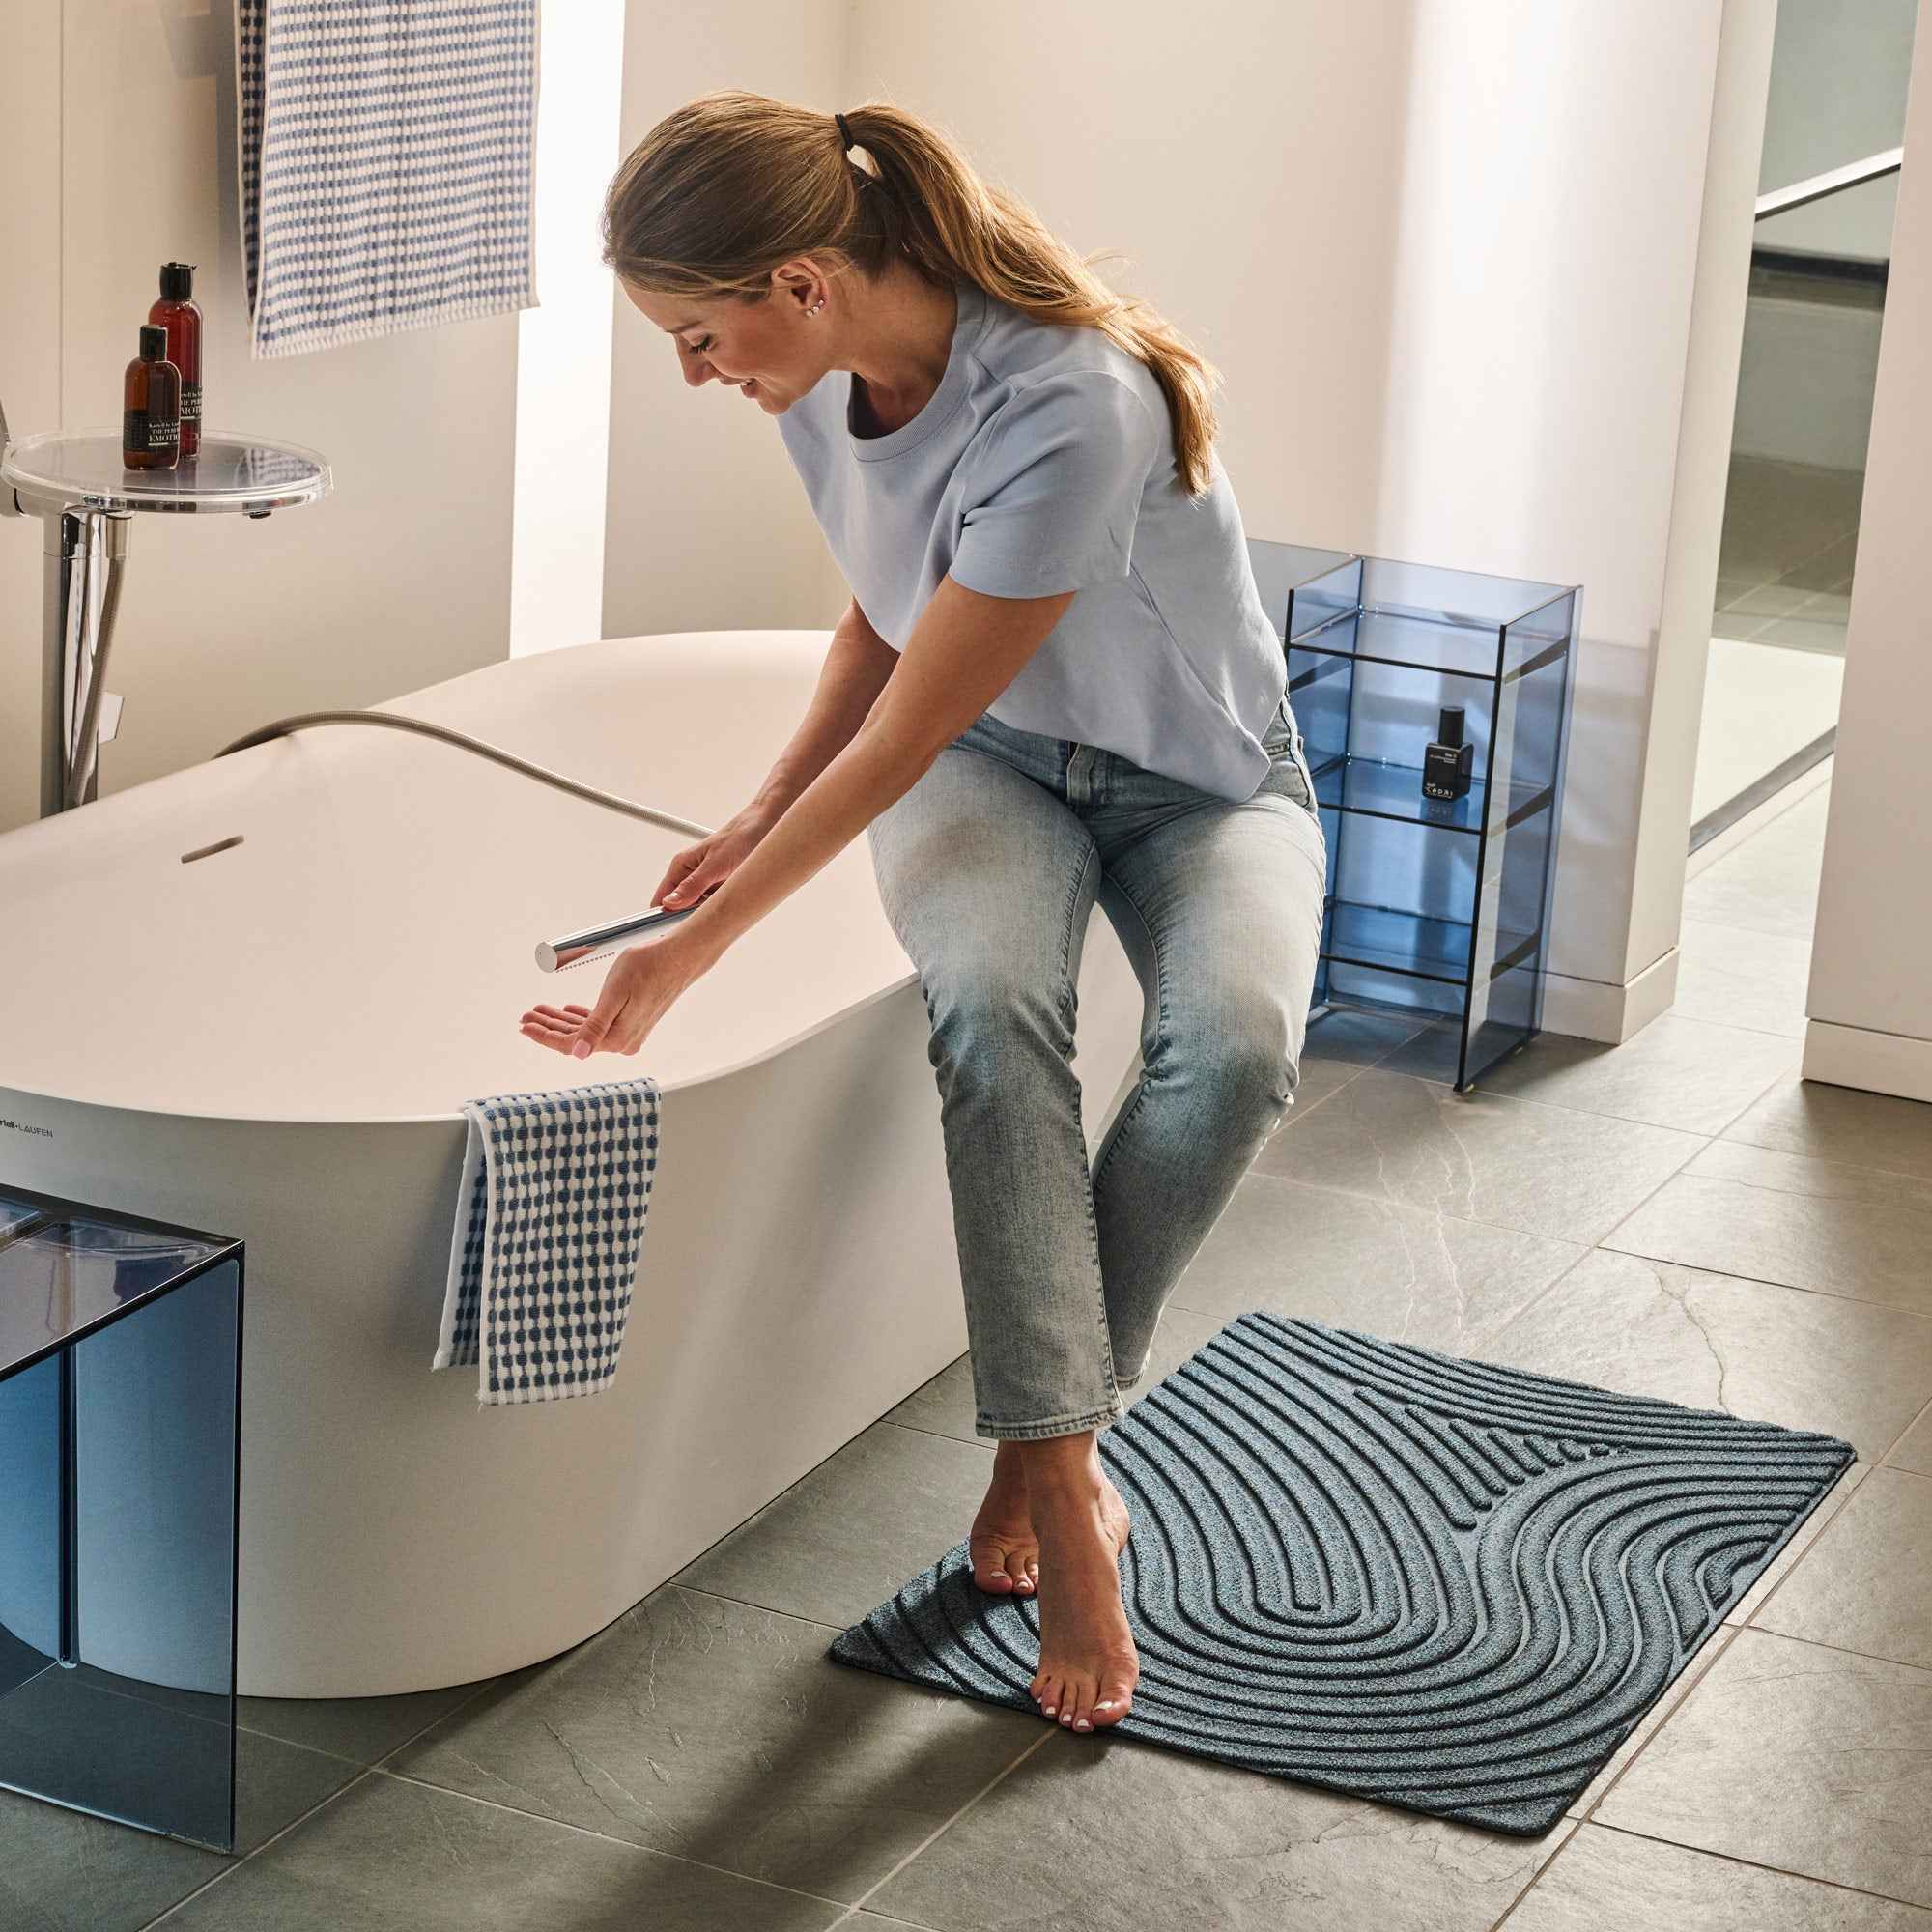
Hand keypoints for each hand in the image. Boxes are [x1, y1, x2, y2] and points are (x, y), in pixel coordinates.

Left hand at [519, 932, 705, 1060]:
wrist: (678, 958)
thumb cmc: (647, 968)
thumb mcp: (614, 995)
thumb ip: (595, 1027)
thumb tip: (578, 1054)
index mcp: (616, 1038)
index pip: (571, 1045)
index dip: (544, 1036)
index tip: (524, 1026)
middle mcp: (622, 1041)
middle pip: (576, 1039)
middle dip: (548, 1027)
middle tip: (525, 1016)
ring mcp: (628, 1033)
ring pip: (586, 1030)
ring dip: (562, 1021)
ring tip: (541, 1010)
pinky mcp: (632, 1022)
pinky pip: (599, 1024)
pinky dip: (580, 1017)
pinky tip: (568, 1009)